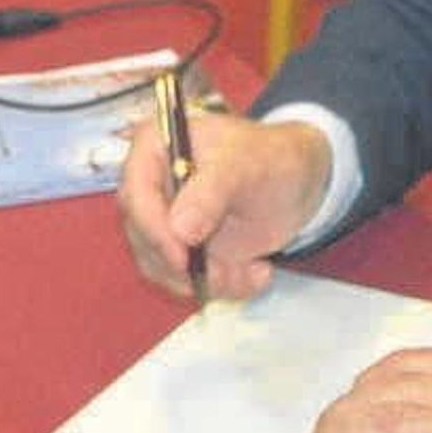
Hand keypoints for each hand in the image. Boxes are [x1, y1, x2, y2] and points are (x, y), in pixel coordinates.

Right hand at [117, 109, 330, 302]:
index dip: (153, 228)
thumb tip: (179, 229)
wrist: (295, 181)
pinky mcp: (179, 251)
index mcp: (156, 146)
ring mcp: (163, 221)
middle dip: (185, 265)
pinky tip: (256, 272)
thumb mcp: (246, 166)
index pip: (136, 192)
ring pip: (162, 268)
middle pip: (143, 237)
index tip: (182, 257)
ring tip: (256, 269)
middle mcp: (150, 185)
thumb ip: (212, 191)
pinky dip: (221, 286)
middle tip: (229, 272)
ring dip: (209, 280)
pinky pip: (185, 282)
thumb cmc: (270, 158)